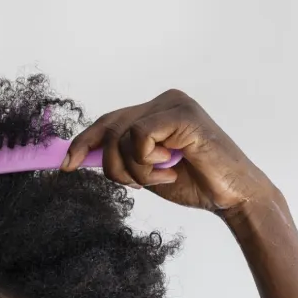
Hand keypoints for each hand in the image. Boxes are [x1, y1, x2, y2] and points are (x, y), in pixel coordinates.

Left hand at [62, 89, 274, 214]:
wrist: (232, 197)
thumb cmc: (194, 183)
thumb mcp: (146, 171)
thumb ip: (121, 157)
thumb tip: (81, 157)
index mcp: (155, 111)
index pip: (108, 121)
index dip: (83, 143)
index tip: (65, 166)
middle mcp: (164, 100)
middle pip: (108, 127)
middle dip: (110, 164)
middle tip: (134, 185)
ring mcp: (173, 104)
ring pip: (120, 136)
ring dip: (134, 169)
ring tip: (161, 176)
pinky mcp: (182, 114)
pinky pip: (139, 137)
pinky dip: (148, 162)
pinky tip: (172, 167)